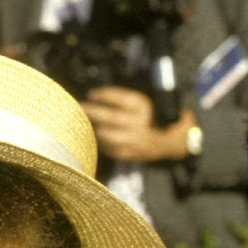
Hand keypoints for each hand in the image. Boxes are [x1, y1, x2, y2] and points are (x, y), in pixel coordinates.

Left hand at [81, 87, 198, 162]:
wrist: (168, 142)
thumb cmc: (152, 119)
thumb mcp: (143, 104)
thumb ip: (122, 101)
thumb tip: (95, 97)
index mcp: (143, 107)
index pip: (118, 98)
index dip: (102, 95)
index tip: (91, 94)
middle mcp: (139, 123)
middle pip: (108, 117)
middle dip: (91, 111)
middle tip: (79, 107)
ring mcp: (134, 141)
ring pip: (106, 135)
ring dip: (93, 128)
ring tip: (84, 123)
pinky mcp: (129, 153)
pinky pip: (108, 148)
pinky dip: (100, 142)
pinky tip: (96, 136)